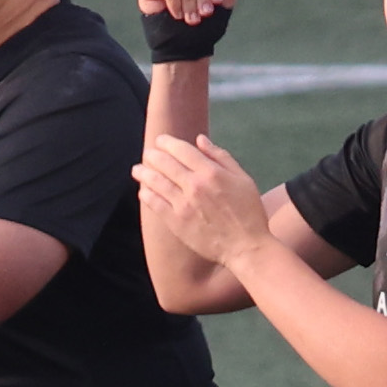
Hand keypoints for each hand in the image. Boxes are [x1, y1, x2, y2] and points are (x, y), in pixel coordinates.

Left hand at [133, 133, 273, 264]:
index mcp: (211, 172)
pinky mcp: (176, 222)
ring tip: (137, 169)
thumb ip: (220, 157)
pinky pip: (155, 204)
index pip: (182, 150)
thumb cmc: (249, 211)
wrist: (245, 246)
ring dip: (143, 173)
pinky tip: (143, 191)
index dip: (168, 143)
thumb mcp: (242, 178)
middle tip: (147, 153)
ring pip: (156, 182)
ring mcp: (183, 204)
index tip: (161, 140)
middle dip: (152, 155)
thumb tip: (200, 140)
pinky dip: (146, 194)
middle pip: (165, 163)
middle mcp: (194, 185)